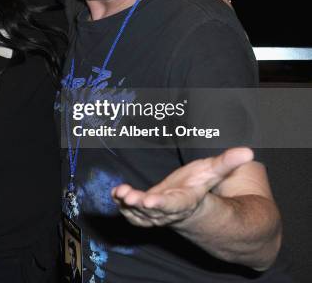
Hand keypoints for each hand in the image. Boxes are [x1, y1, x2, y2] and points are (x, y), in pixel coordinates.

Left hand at [111, 147, 253, 227]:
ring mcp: (155, 213)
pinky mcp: (144, 211)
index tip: (149, 200)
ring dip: (128, 205)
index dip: (161, 203)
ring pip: (139, 214)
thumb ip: (228, 162)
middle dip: (140, 205)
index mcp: (185, 202)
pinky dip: (123, 205)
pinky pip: (131, 213)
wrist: (192, 205)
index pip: (174, 204)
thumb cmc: (201, 185)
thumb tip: (249, 151)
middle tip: (128, 196)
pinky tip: (116, 193)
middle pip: (153, 211)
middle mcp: (168, 211)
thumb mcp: (213, 172)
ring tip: (120, 192)